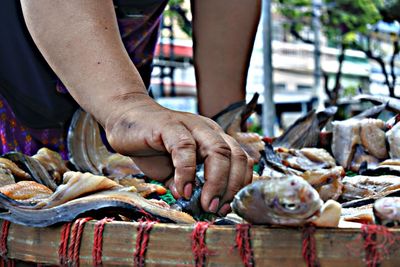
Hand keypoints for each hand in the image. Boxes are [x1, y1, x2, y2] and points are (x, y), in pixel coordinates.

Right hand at [104, 93, 253, 213]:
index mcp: (213, 139)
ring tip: (206, 203)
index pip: (240, 159)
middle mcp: (207, 130)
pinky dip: (187, 172)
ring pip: (218, 150)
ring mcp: (190, 125)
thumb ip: (186, 184)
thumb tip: (198, 204)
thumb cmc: (152, 145)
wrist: (125, 119)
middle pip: (234, 156)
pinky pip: (185, 148)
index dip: (239, 184)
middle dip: (231, 186)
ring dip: (216, 181)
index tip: (227, 206)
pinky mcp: (170, 125)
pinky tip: (181, 190)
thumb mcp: (172, 172)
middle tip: (217, 208)